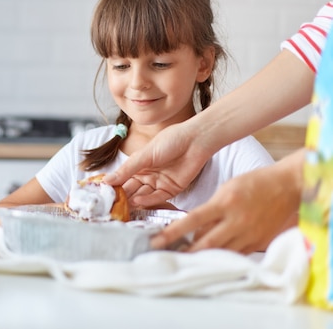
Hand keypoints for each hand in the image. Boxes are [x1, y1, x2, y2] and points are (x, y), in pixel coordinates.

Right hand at [104, 121, 213, 206]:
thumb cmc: (170, 141)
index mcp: (138, 166)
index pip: (122, 179)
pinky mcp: (171, 190)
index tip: (104, 194)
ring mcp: (158, 183)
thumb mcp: (144, 155)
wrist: (194, 141)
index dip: (113, 186)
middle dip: (123, 197)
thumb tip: (106, 180)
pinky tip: (138, 201)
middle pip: (132, 189)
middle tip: (112, 205)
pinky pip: (157, 198)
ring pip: (143, 195)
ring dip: (134, 200)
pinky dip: (147, 200)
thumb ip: (126, 170)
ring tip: (124, 204)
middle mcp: (147, 176)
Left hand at [150, 149, 303, 253]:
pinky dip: (222, 257)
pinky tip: (211, 259)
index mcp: (225, 202)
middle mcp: (236, 220)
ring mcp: (249, 234)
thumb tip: (194, 230)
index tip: (156, 241)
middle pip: (206, 243)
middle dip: (186, 253)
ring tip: (186, 261)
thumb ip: (210, 210)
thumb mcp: (226, 189)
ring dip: (203, 257)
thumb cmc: (253, 183)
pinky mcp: (259, 242)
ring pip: (221, 252)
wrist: (287, 186)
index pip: (192, 220)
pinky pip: (236, 254)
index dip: (172, 232)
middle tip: (168, 258)